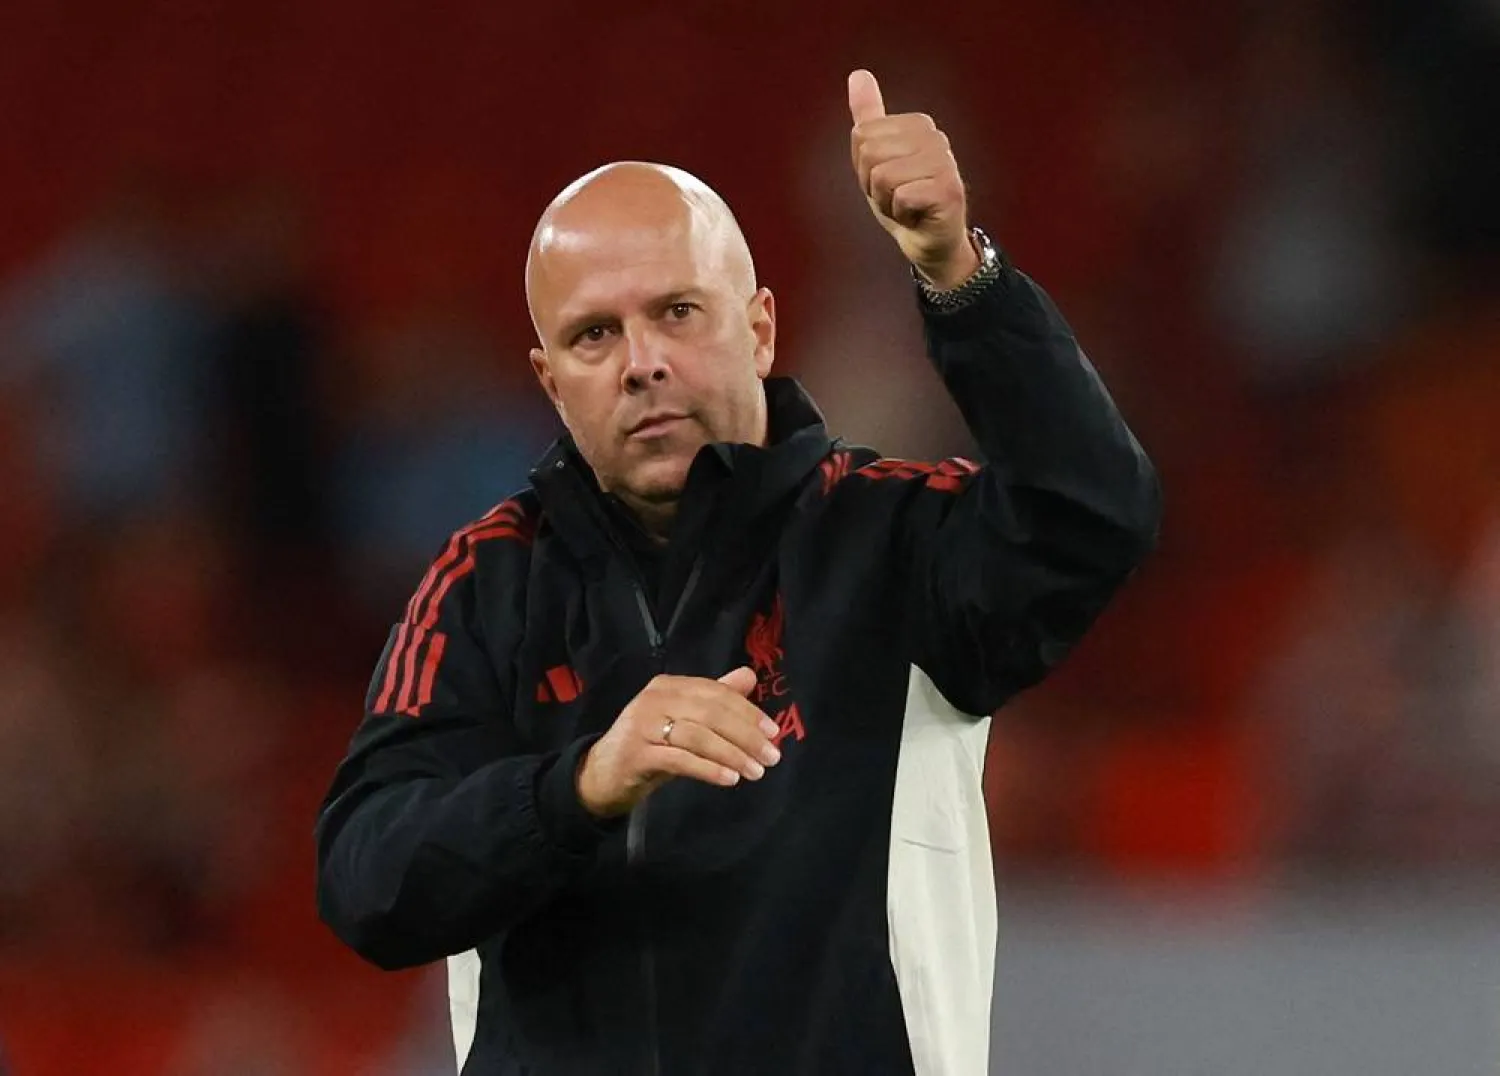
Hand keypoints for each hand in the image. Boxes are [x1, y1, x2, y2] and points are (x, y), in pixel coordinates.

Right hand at [575, 667, 782, 817]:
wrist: (602, 774)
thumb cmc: (649, 745)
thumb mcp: (684, 719)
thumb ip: (714, 698)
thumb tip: (748, 676)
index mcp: (669, 685)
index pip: (716, 693)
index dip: (748, 712)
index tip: (773, 733)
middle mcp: (655, 699)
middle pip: (711, 713)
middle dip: (746, 735)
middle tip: (771, 757)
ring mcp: (643, 725)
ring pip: (698, 736)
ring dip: (732, 754)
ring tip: (755, 772)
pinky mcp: (636, 754)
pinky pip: (680, 759)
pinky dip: (708, 769)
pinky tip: (729, 779)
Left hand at [848, 68, 979, 289]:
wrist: (928, 242)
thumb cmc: (904, 200)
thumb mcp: (877, 157)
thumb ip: (869, 116)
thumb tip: (858, 75)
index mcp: (918, 124)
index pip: (862, 136)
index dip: (865, 167)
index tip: (887, 181)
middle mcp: (935, 137)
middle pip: (870, 153)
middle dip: (873, 185)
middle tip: (896, 196)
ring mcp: (945, 162)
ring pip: (882, 176)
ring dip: (886, 202)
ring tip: (906, 206)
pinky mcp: (948, 190)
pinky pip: (900, 196)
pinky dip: (901, 214)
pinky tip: (917, 216)